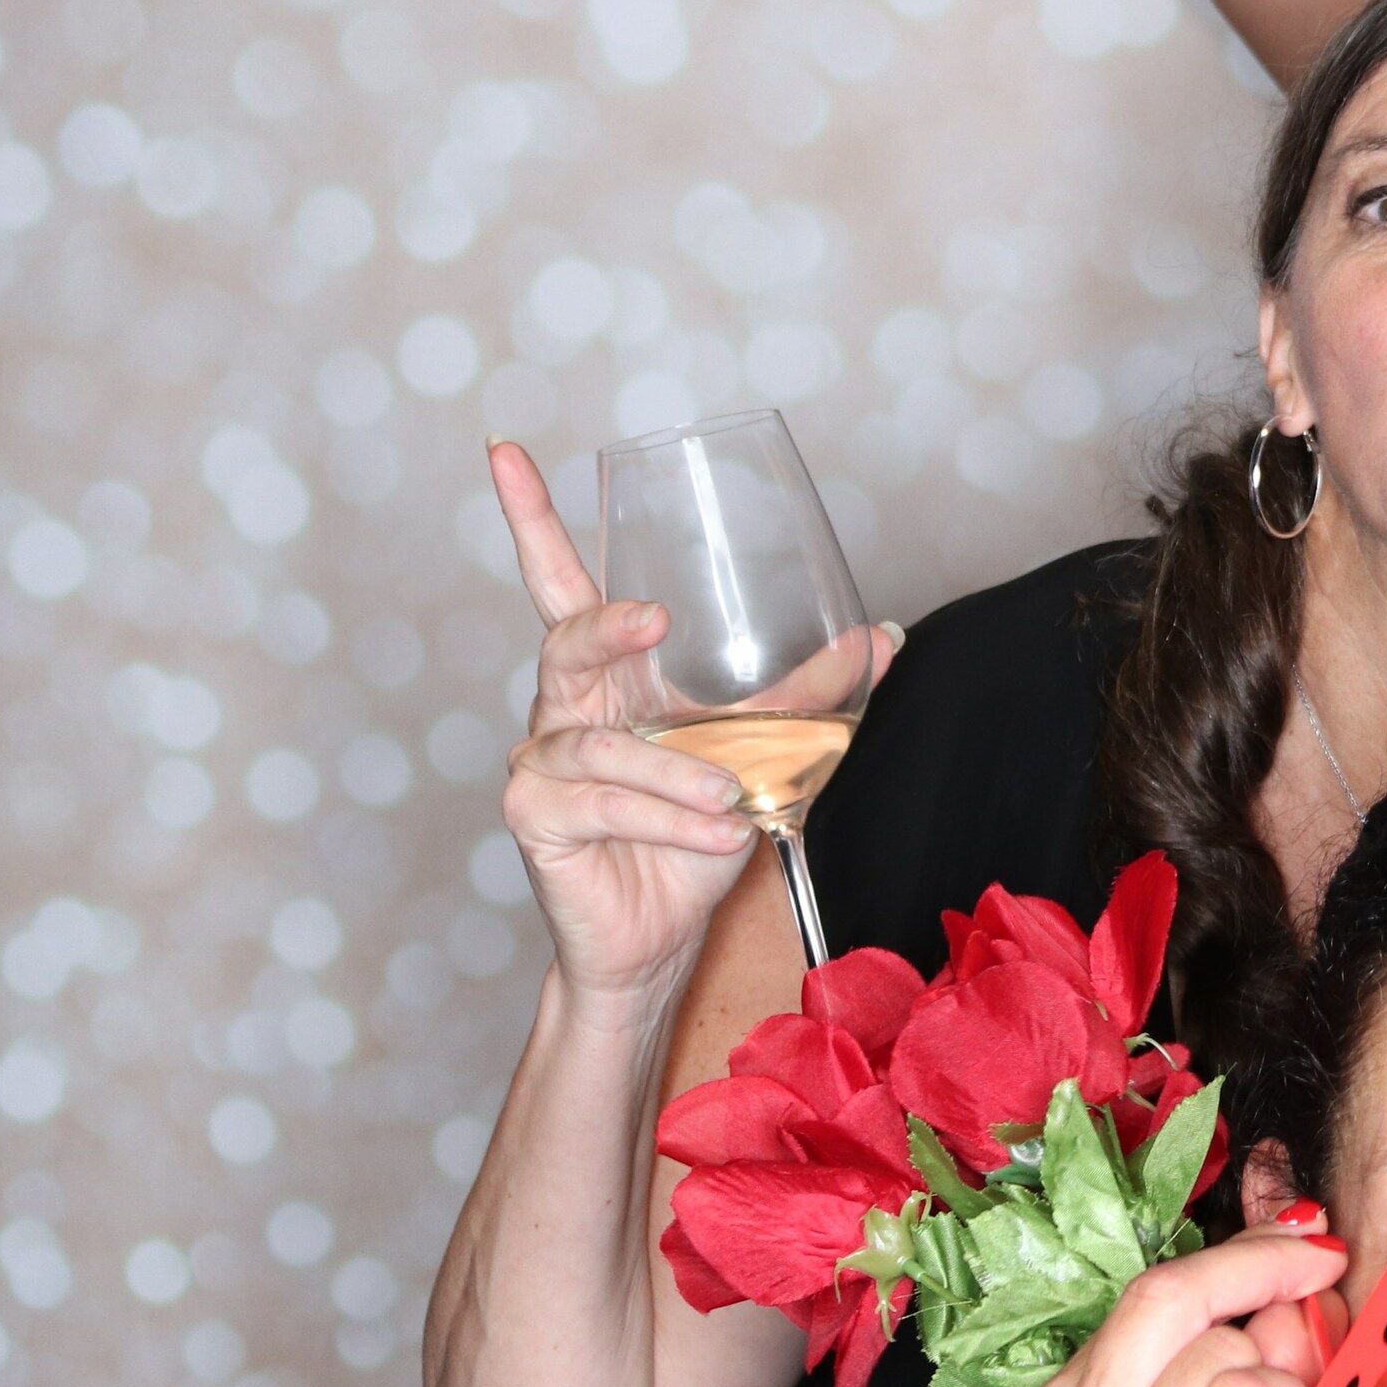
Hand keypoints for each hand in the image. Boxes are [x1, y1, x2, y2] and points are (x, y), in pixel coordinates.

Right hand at [486, 441, 896, 1010]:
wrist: (665, 935)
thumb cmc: (701, 835)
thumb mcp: (769, 754)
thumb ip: (810, 694)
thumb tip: (880, 634)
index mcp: (613, 679)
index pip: (561, 584)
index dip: (530, 519)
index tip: (506, 450)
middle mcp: (566, 710)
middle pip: (566, 640)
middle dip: (608, 624)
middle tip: (656, 618)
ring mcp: (540, 764)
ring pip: (605, 745)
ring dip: (680, 773)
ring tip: (734, 801)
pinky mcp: (534, 820)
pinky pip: (602, 803)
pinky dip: (670, 818)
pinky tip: (719, 835)